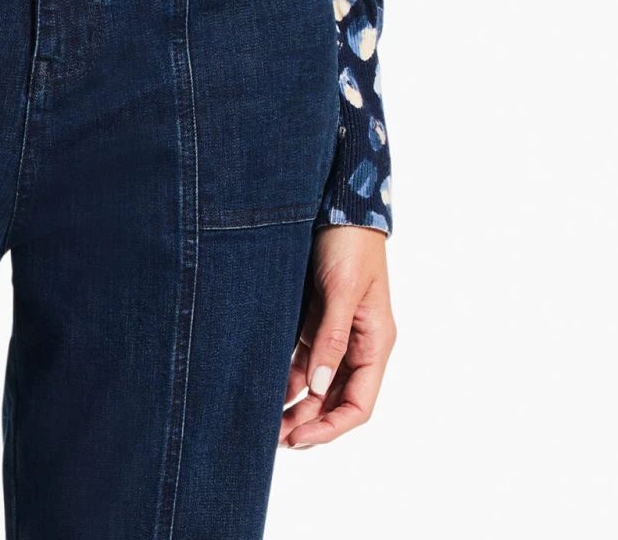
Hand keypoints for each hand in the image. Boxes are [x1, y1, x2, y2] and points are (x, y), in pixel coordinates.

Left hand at [279, 225, 394, 447]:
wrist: (339, 201)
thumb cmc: (349, 243)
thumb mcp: (341, 290)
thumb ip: (330, 338)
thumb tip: (315, 388)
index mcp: (375, 342)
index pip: (358, 404)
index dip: (330, 427)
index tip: (299, 438)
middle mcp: (357, 343)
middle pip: (335, 398)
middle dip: (308, 422)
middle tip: (273, 438)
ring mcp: (336, 330)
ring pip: (316, 382)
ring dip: (295, 403)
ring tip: (265, 422)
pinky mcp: (316, 315)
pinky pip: (303, 356)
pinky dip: (287, 375)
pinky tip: (267, 386)